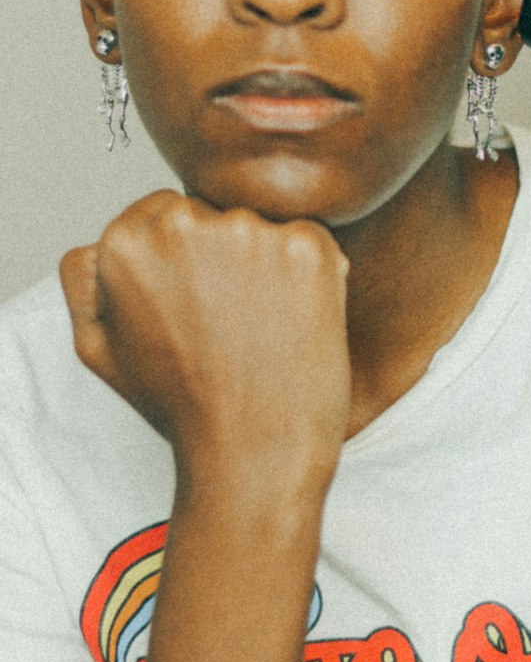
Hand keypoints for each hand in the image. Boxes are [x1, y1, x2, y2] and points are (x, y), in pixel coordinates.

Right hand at [60, 191, 351, 488]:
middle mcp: (184, 223)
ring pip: (263, 226)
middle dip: (224, 254)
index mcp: (126, 241)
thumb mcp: (97, 348)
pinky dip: (312, 273)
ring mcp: (250, 230)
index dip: (184, 258)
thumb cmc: (180, 403)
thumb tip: (103, 241)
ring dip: (268, 262)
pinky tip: (297, 319)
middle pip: (214, 213)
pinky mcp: (307, 245)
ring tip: (262, 326)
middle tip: (228, 320)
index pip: (164, 211)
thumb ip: (86, 280)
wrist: (255, 450)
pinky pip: (310, 240)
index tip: (196, 300)